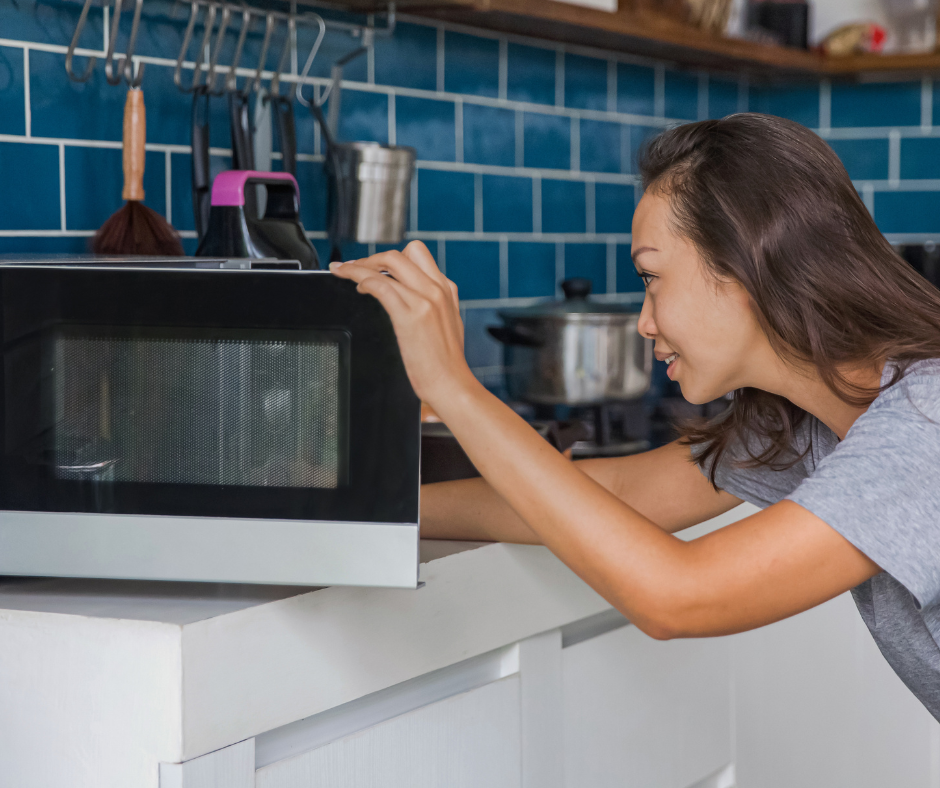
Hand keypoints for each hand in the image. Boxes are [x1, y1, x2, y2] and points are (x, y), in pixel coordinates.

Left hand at [329, 241, 478, 406]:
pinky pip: (380, 285)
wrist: (452, 385)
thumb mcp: (448, 324)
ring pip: (388, 264)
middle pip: (401, 253)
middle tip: (354, 268)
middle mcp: (437, 290)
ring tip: (346, 274)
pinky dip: (362, 279)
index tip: (373, 265)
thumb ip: (434, 306)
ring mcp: (425, 300)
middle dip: (372, 257)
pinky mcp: (411, 316)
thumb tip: (414, 300)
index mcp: (446, 290)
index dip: (390, 257)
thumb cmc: (446, 364)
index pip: (417, 255)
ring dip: (359, 266)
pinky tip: (357, 287)